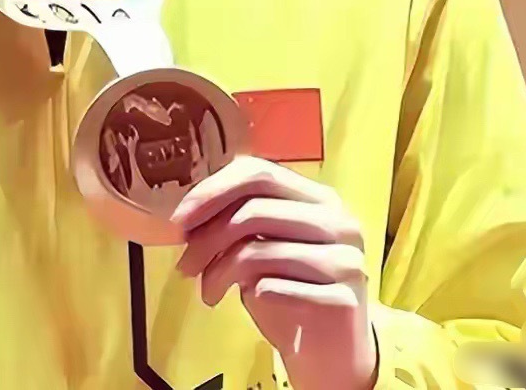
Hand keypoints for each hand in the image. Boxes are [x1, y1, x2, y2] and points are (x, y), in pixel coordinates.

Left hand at [172, 157, 377, 389]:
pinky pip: (278, 286)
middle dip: (208, 236)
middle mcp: (337, 219)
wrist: (332, 351)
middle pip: (255, 209)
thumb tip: (187, 216)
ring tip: (208, 293)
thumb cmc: (292, 292)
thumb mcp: (264, 249)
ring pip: (260, 249)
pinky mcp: (344, 296)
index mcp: (318, 197)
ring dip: (219, 272)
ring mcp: (345, 256)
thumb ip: (240, 223)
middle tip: (185, 265)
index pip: (260, 172)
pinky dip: (254, 293)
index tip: (180, 219)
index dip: (214, 190)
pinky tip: (250, 300)